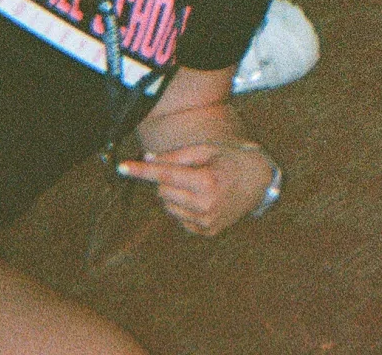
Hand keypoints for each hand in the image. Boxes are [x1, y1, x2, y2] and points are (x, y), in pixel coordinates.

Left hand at [118, 140, 276, 235]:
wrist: (259, 183)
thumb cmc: (231, 160)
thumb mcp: (207, 150)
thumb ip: (176, 156)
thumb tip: (148, 161)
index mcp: (206, 181)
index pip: (165, 175)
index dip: (141, 171)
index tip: (122, 167)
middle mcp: (205, 205)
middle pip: (163, 190)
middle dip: (166, 179)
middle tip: (186, 170)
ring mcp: (205, 222)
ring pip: (168, 206)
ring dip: (174, 194)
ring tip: (197, 184)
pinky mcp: (206, 231)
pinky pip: (179, 217)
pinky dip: (183, 206)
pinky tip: (201, 198)